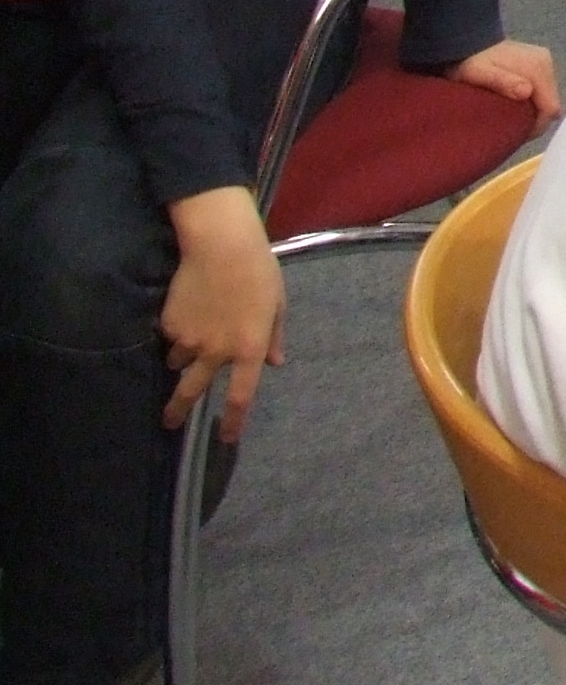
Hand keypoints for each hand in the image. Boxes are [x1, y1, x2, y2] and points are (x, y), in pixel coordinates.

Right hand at [162, 187, 287, 440]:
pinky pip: (169, 337)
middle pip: (191, 393)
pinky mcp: (169, 325)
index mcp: (248, 349)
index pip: (240, 396)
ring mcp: (189, 340)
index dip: (233, 422)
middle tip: (169, 422)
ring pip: (178, 361)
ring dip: (181, 358)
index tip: (226, 438)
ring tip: (191, 334)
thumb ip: (273, 337)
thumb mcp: (276, 305)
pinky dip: (175, 331)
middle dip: (176, 411)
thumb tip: (274, 364)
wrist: (221, 246)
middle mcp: (216, 352)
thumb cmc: (259, 271)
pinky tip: (187, 307)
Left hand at [450, 39, 562, 123]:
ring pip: (547, 99)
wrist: (466, 42)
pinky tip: (515, 105)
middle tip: (509, 127)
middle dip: (534, 119)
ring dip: (532, 111)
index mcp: (538, 66)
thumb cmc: (470, 62)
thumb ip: (503, 82)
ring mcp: (544, 63)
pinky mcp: (539, 64)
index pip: (551, 108)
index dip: (536, 126)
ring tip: (509, 116)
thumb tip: (527, 92)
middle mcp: (546, 63)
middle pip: (550, 104)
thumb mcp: (480, 74)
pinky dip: (531, 103)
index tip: (514, 134)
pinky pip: (542, 92)